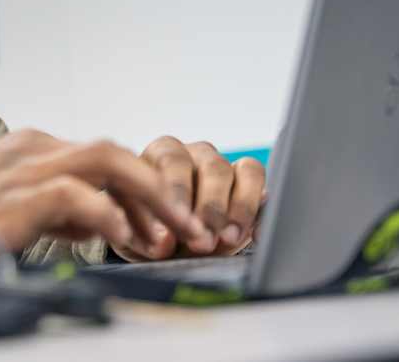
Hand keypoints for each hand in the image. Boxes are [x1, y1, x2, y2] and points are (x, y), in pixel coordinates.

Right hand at [0, 129, 210, 277]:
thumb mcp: (8, 210)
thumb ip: (53, 209)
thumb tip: (97, 222)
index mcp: (29, 149)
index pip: (107, 160)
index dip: (146, 193)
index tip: (170, 230)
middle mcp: (31, 148)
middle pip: (118, 153)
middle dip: (163, 192)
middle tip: (193, 232)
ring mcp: (22, 167)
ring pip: (109, 160)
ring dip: (151, 198)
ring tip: (176, 236)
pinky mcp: (12, 196)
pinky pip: (77, 193)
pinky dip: (109, 214)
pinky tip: (122, 240)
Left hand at [111, 137, 266, 260]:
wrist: (164, 244)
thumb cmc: (146, 230)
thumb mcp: (134, 232)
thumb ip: (145, 233)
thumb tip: (164, 241)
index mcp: (161, 154)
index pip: (173, 161)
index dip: (179, 192)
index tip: (178, 225)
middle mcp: (196, 155)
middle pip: (213, 167)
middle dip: (211, 207)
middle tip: (205, 241)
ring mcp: (226, 169)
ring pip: (245, 171)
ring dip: (239, 209)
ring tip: (228, 240)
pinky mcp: (249, 188)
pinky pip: (264, 189)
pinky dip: (261, 213)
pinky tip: (256, 236)